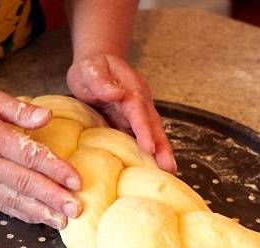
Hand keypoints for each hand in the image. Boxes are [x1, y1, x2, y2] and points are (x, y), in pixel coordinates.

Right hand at [0, 89, 81, 228]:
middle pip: (25, 183)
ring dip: (41, 212)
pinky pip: (3, 206)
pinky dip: (23, 214)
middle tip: (76, 209)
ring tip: (63, 222)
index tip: (77, 181)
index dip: (55, 169)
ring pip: (15, 200)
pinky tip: (40, 219)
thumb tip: (47, 116)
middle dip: (53, 197)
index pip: (30, 156)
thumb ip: (19, 109)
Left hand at [67, 53, 176, 172]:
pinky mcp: (131, 122)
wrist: (96, 65)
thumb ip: (101, 82)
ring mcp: (137, 113)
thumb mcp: (90, 70)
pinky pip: (142, 138)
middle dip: (162, 147)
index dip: (144, 130)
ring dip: (161, 152)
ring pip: (152, 134)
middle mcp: (139, 103)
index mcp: (130, 90)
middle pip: (153, 126)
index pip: (139, 112)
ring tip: (168, 172)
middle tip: (169, 168)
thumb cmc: (92, 68)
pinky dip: (151, 152)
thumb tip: (116, 93)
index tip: (149, 147)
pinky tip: (153, 168)